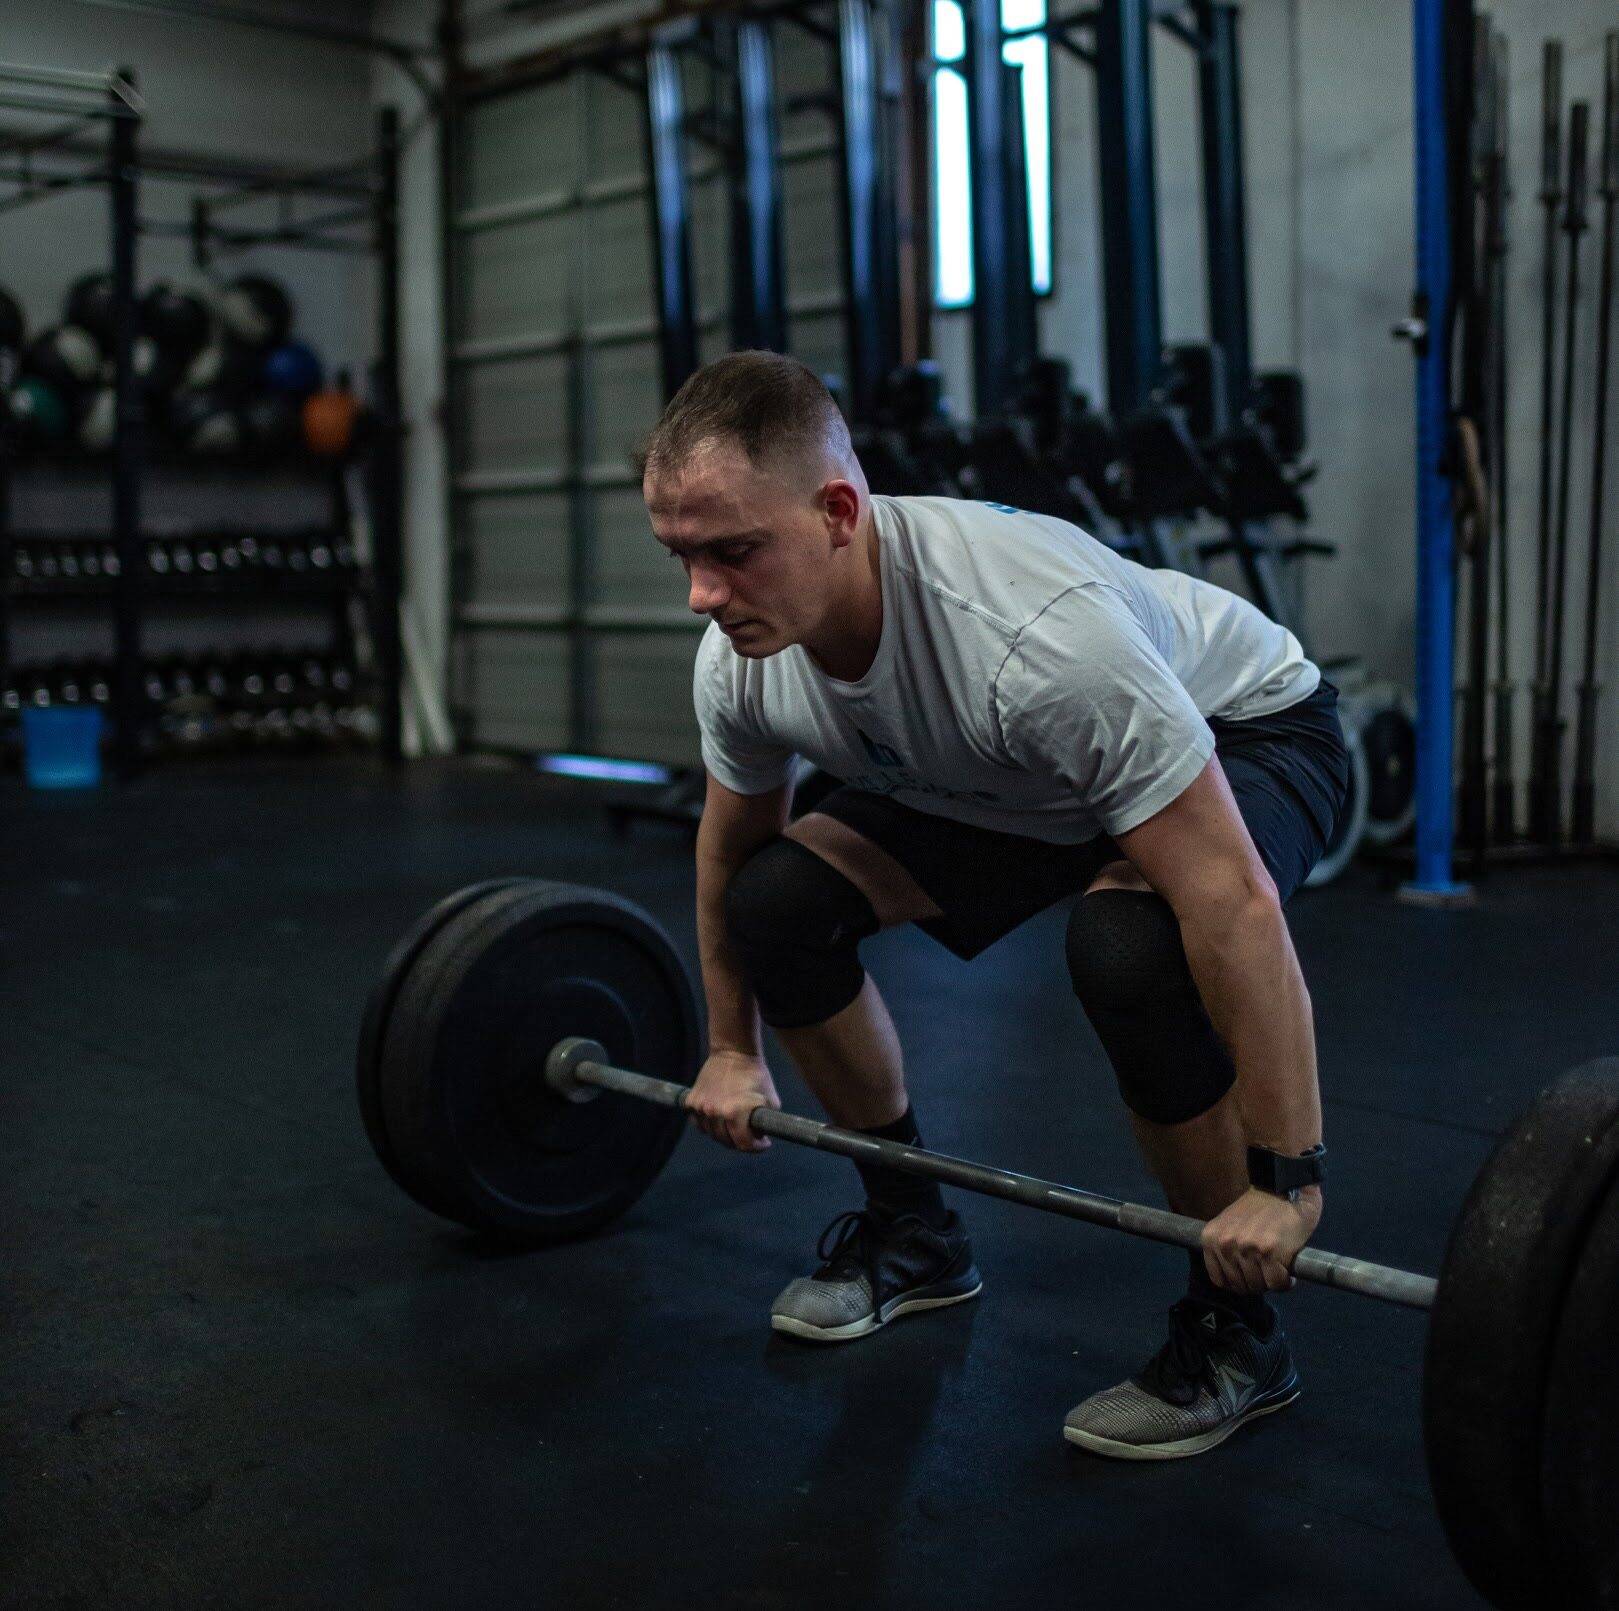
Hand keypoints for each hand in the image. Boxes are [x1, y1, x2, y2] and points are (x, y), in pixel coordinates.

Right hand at [684, 1050, 780, 1152]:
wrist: (734, 1051)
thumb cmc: (755, 1074)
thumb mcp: (771, 1100)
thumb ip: (767, 1121)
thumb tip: (762, 1135)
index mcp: (735, 1113)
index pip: (744, 1144)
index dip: (756, 1147)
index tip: (763, 1142)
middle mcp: (715, 1113)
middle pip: (727, 1142)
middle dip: (741, 1140)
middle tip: (749, 1133)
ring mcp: (701, 1107)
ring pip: (712, 1133)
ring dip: (724, 1133)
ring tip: (735, 1124)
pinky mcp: (691, 1101)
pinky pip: (699, 1123)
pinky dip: (708, 1124)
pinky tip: (719, 1118)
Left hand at [1201, 1186, 1322, 1294]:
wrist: (1281, 1186)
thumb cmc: (1259, 1206)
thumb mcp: (1229, 1225)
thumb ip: (1225, 1247)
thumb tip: (1231, 1278)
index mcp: (1211, 1238)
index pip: (1220, 1280)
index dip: (1238, 1282)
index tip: (1252, 1276)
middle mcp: (1225, 1245)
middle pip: (1240, 1286)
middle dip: (1257, 1283)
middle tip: (1268, 1272)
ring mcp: (1247, 1249)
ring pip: (1259, 1286)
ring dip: (1271, 1283)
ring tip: (1278, 1269)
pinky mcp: (1270, 1252)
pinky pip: (1277, 1284)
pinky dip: (1286, 1283)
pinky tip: (1288, 1272)